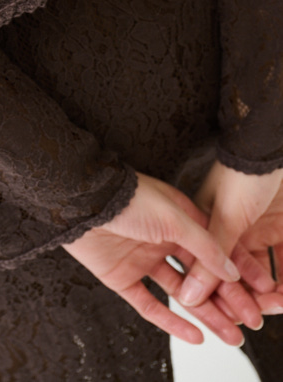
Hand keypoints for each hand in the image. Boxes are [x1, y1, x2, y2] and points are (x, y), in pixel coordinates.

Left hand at [61, 170, 252, 346]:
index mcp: (179, 219)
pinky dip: (172, 322)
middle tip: (249, 321)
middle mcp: (163, 239)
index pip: (216, 250)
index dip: (239, 271)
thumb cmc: (126, 197)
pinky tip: (195, 335)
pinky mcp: (122, 277)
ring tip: (231, 335)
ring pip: (182, 294)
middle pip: (202, 275)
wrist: (80, 201)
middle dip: (227, 299)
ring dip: (207, 315)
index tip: (261, 290)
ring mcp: (143, 259)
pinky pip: (150, 305)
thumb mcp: (173, 217)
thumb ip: (203, 244)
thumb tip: (229, 267)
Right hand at [170, 161, 282, 325]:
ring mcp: (255, 228)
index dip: (219, 297)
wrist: (273, 145)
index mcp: (206, 224)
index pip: (209, 269)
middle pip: (236, 276)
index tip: (229, 320)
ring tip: (280, 302)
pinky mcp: (279, 227)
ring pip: (262, 272)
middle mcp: (230, 229)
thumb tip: (190, 296)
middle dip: (249, 299)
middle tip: (259, 316)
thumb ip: (209, 258)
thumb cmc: (244, 171)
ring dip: (272, 291)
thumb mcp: (226, 217)